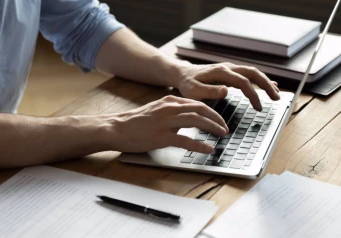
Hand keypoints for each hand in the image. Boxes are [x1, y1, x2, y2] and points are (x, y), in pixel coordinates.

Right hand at [106, 95, 227, 152]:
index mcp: (169, 102)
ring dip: (212, 128)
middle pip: (201, 110)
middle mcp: (170, 109)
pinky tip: (208, 149)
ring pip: (196, 121)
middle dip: (217, 119)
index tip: (220, 119)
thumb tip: (189, 117)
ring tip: (221, 135)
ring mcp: (166, 122)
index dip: (212, 111)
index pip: (197, 103)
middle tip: (225, 128)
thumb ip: (172, 111)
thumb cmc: (135, 122)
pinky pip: (185, 140)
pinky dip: (199, 144)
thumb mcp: (156, 110)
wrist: (116, 128)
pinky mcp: (161, 137)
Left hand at [175, 62, 280, 110]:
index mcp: (220, 72)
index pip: (243, 82)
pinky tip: (270, 85)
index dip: (253, 94)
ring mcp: (230, 68)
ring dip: (266, 82)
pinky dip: (260, 80)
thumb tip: (226, 90)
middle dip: (266, 85)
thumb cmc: (187, 84)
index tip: (259, 108)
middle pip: (253, 73)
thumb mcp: (194, 91)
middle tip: (277, 98)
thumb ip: (209, 91)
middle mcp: (228, 67)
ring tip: (276, 94)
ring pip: (253, 72)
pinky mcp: (230, 72)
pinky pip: (248, 74)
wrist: (182, 74)